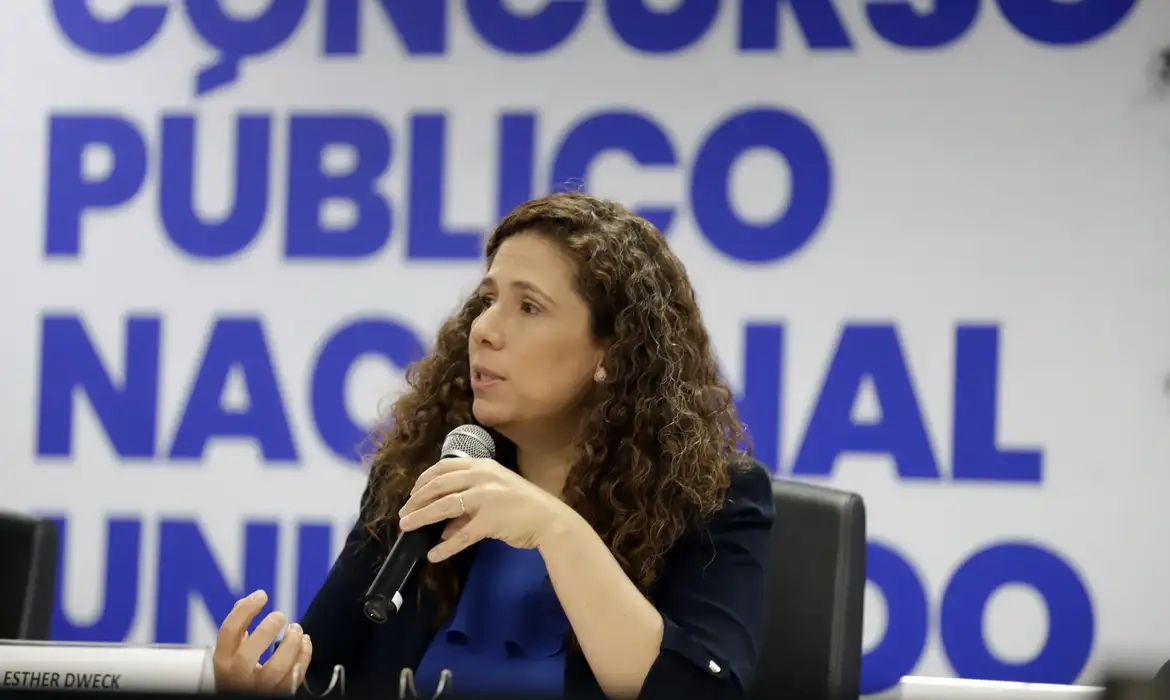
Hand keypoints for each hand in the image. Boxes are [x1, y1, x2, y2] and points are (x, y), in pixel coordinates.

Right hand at [212, 590, 311, 694]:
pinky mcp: (278, 694)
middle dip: (266, 630)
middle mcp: (237, 677)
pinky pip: (295, 678)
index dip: (246, 609)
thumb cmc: (239, 671)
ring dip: (291, 644)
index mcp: (223, 660)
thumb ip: (238, 625)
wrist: (243, 698)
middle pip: (247, 655)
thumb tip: (253, 597)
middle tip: (280, 615)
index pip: (228, 632)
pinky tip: (305, 642)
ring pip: (276, 668)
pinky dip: (304, 656)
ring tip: (296, 628)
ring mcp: (258, 688)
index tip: (262, 595)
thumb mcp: (230, 651)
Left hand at [398, 458, 566, 561]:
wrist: (550, 520)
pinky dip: (445, 546)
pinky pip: (461, 536)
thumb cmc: (524, 505)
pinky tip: (434, 555)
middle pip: (438, 485)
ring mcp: (485, 498)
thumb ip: (468, 507)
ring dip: (421, 517)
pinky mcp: (489, 521)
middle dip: (416, 500)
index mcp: (482, 465)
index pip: (443, 467)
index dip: (423, 480)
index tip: (412, 494)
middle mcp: (481, 477)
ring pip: (443, 506)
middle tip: (403, 513)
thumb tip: (442, 527)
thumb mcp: (495, 495)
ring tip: (407, 527)